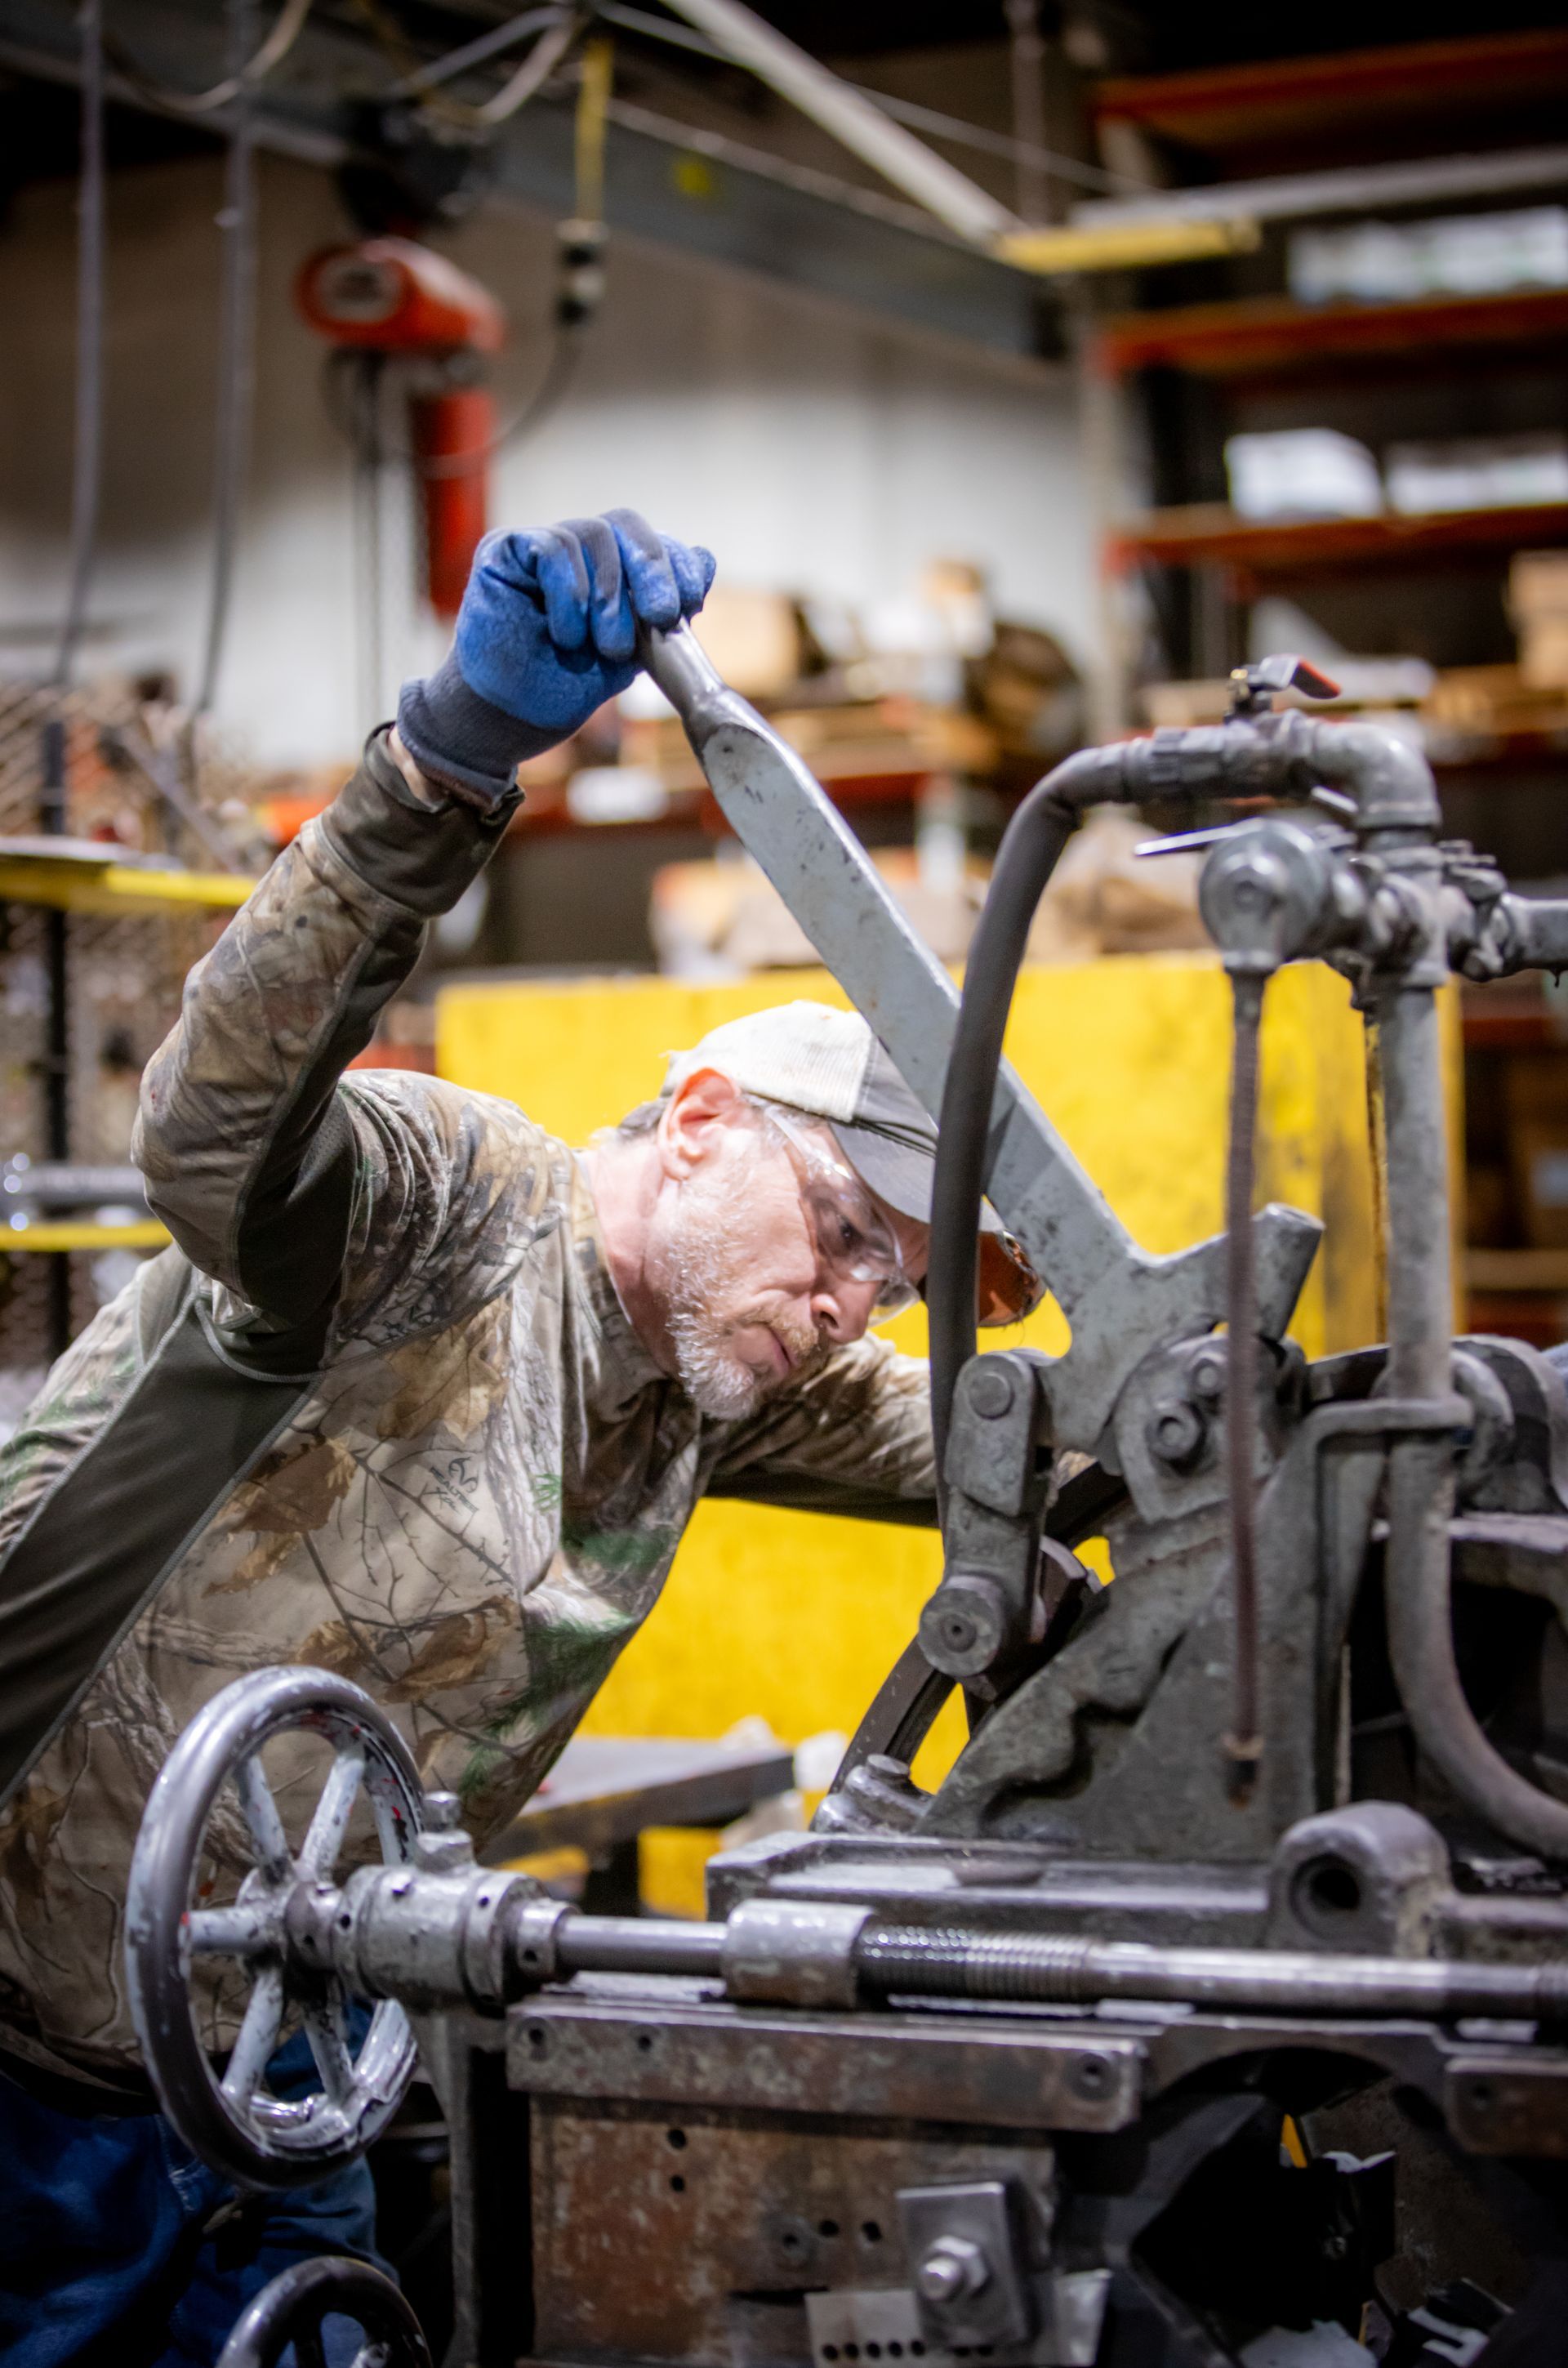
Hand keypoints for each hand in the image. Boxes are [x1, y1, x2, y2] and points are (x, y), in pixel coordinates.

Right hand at [397, 508, 714, 806]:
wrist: (508, 718)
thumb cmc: (561, 687)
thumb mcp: (629, 653)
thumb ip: (661, 614)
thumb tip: (705, 562)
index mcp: (609, 568)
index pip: (651, 542)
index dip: (676, 564)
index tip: (690, 604)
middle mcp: (576, 548)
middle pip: (626, 524)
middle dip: (653, 569)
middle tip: (661, 616)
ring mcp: (539, 544)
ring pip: (592, 535)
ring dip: (607, 598)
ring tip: (602, 647)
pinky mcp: (504, 550)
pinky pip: (552, 548)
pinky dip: (570, 593)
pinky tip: (565, 634)